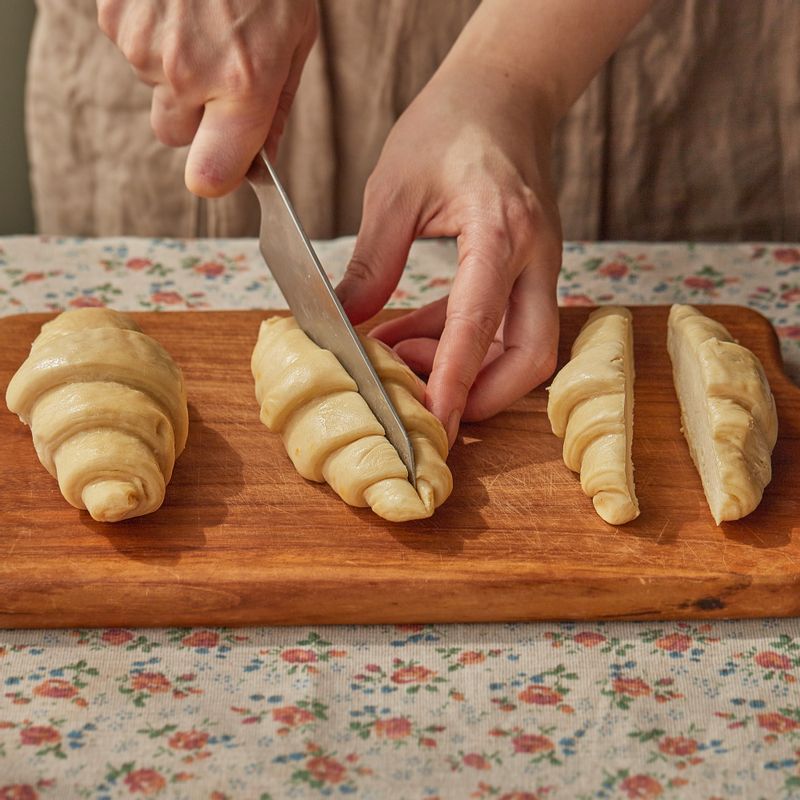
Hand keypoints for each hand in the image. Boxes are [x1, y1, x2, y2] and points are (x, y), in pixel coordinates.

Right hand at [97, 0, 316, 195]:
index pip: (210, 174)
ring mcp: (145, 45)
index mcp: (243, 86)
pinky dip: (152, 35)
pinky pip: (133, 50)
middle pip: (176, 135)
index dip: (216, 175)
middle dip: (195, 116)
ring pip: (154, 89)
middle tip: (219, 73)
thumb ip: (277, 108)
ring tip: (201, 20)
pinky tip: (177, 5)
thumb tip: (263, 158)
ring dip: (174, 70)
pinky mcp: (115, 18)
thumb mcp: (295, 40)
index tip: (224, 167)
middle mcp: (189, 74)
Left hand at [335, 62, 561, 445]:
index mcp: (501, 230)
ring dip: (463, 368)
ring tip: (397, 359)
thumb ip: (373, 262)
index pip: (480, 324)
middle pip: (532, 356)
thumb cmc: (450, 124)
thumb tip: (346, 325)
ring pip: (522, 348)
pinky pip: (504, 325)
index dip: (454, 381)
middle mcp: (535, 256)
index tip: (434, 427)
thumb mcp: (394, 188)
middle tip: (421, 406)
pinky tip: (409, 337)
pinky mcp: (529, 270)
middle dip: (482, 396)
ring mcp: (540, 265)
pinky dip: (459, 341)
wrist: (503, 92)